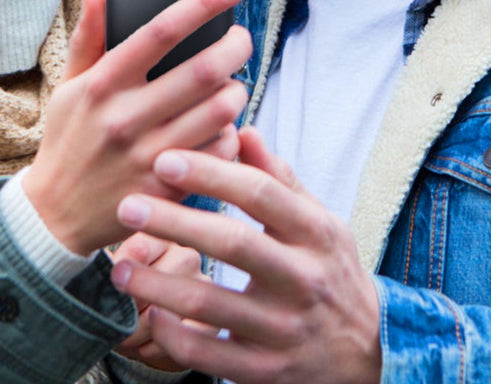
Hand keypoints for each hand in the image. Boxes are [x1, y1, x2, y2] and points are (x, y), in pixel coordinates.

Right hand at [23, 0, 250, 254]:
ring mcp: (149, 155)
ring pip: (219, 111)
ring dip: (236, 91)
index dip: (204, 3)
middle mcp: (127, 116)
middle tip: (241, 40)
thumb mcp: (69, 85)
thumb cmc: (68, 140)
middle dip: (236, 47)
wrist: (55, 214)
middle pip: (204, 70)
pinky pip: (219, 153)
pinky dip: (230, 133)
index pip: (162, 30)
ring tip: (230, 84)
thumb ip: (88, 37)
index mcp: (104, 82)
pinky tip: (220, 126)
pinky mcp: (167, 188)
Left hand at [109, 128, 381, 383]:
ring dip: (159, 283)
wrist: (370, 352)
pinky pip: (210, 354)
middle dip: (175, 222)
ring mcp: (284, 329)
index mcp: (315, 233)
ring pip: (212, 303)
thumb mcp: (319, 221)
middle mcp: (303, 279)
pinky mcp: (267, 371)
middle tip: (128, 206)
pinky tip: (150, 313)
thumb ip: (279, 178)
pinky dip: (175, 335)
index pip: (260, 193)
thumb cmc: (330, 271)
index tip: (164, 160)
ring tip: (120, 265)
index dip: (211, 173)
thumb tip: (242, 129)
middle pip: (233, 243)